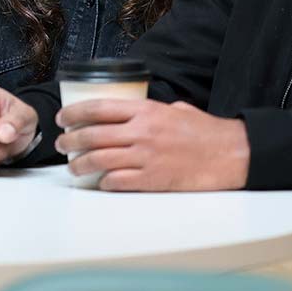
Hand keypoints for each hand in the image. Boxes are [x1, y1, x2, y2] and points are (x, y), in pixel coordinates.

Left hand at [54, 99, 248, 190]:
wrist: (231, 155)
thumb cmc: (205, 132)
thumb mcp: (175, 109)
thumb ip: (150, 112)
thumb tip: (131, 115)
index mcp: (146, 111)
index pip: (98, 108)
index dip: (74, 113)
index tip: (62, 118)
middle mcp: (142, 132)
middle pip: (92, 135)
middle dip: (70, 140)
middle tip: (61, 144)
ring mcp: (146, 157)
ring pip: (99, 159)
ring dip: (80, 164)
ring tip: (72, 166)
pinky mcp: (154, 180)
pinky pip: (118, 181)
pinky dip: (104, 182)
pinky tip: (100, 182)